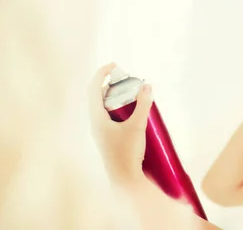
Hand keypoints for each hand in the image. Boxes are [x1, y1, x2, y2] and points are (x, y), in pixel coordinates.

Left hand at [87, 62, 153, 188]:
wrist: (125, 179)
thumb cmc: (128, 153)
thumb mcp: (138, 125)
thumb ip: (143, 104)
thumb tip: (147, 85)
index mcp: (96, 118)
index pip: (93, 88)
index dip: (102, 73)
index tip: (114, 65)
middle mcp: (94, 123)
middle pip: (96, 95)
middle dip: (108, 83)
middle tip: (124, 77)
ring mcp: (99, 131)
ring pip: (101, 106)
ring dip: (112, 95)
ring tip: (128, 91)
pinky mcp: (106, 137)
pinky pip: (106, 114)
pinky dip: (115, 106)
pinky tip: (129, 109)